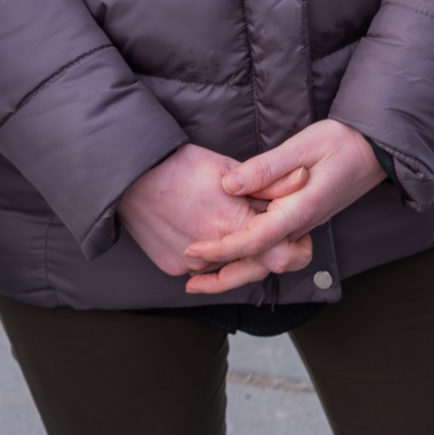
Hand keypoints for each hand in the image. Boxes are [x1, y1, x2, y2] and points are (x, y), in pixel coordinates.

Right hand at [119, 142, 311, 289]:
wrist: (129, 178)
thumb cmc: (181, 166)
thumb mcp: (230, 167)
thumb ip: (269, 182)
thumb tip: (304, 179)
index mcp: (234, 225)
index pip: (283, 256)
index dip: (294, 245)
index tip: (294, 231)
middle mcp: (214, 253)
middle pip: (256, 266)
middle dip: (265, 249)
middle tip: (264, 226)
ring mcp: (191, 265)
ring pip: (228, 267)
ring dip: (235, 251)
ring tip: (226, 220)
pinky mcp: (173, 268)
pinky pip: (202, 268)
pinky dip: (209, 253)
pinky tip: (202, 226)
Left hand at [176, 121, 387, 293]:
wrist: (377, 148)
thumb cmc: (342, 142)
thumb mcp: (302, 146)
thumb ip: (265, 168)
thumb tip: (228, 186)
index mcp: (299, 210)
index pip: (255, 239)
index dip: (221, 247)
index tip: (192, 249)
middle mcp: (302, 226)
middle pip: (260, 265)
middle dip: (224, 278)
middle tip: (190, 283)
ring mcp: (304, 226)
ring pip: (267, 261)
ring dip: (235, 270)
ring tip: (204, 274)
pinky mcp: (304, 221)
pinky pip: (274, 248)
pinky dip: (250, 256)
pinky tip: (232, 251)